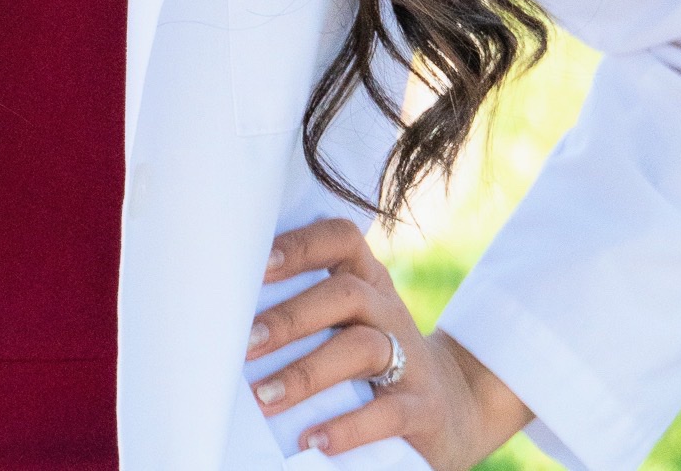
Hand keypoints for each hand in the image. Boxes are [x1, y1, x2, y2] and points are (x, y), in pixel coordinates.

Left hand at [246, 218, 529, 464]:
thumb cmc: (374, 358)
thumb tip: (226, 311)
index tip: (257, 263)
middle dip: (290, 316)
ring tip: (264, 398)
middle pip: (344, 294)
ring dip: (307, 372)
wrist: (453, 407)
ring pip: (361, 348)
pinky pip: (387, 413)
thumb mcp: (349, 321)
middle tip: (244, 343)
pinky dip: (348, 428)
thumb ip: (309, 305)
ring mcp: (410, 358)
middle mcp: (388, 310)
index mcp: (367, 280)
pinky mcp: (423, 408)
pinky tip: (312, 441)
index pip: (340, 239)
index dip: (301, 244)